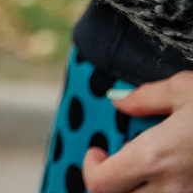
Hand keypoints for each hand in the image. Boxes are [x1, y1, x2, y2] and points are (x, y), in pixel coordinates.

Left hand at [83, 72, 192, 192]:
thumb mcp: (184, 90)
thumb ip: (145, 98)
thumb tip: (120, 101)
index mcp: (154, 157)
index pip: (100, 183)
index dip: (90, 168)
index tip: (95, 151)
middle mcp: (170, 185)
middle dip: (110, 179)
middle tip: (114, 159)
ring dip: (135, 185)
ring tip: (145, 163)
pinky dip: (160, 186)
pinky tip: (168, 166)